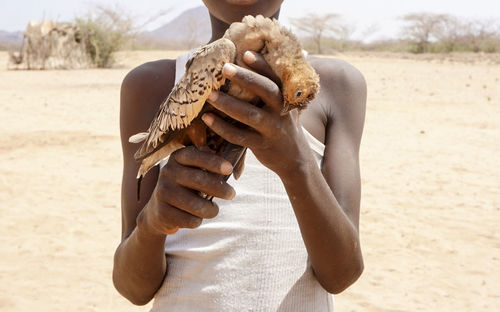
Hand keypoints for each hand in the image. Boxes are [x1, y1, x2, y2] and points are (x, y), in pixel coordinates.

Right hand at [138, 146, 234, 235]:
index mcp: (177, 158)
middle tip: (231, 194)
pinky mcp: (162, 212)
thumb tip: (233, 169)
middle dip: (221, 189)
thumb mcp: (194, 172)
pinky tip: (195, 217)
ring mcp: (163, 192)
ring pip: (197, 205)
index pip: (196, 156)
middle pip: (200, 180)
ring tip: (212, 210)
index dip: (213, 162)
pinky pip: (190, 220)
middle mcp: (168, 172)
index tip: (229, 169)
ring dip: (211, 210)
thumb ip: (210, 168)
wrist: (158, 211)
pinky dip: (198, 221)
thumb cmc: (186, 188)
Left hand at [202, 52, 311, 177]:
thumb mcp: (281, 106)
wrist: (294, 158)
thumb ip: (268, 90)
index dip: (262, 64)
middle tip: (225, 67)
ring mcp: (272, 129)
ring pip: (250, 115)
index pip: (275, 77)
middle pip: (266, 91)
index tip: (246, 53)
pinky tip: (207, 118)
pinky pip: (239, 136)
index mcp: (285, 97)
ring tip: (210, 95)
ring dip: (228, 104)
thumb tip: (245, 62)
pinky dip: (222, 127)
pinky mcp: (261, 146)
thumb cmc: (280, 124)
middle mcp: (281, 111)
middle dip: (245, 78)